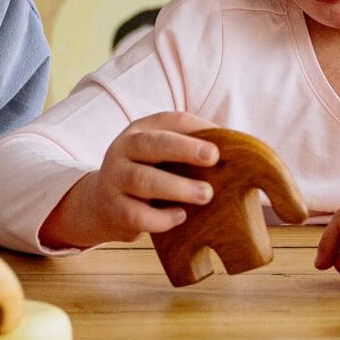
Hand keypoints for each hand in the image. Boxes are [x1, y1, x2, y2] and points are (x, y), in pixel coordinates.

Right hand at [39, 111, 222, 249]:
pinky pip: (137, 214)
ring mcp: (114, 180)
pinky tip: (180, 216)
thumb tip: (241, 153)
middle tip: (214, 157)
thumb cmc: (145, 175)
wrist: (98, 204)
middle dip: (183, 149)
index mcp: (140, 131)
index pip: (169, 120)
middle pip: (150, 144)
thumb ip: (189, 150)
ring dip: (177, 187)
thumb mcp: (159, 156)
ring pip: (142, 180)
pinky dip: (161, 218)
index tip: (222, 141)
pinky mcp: (113, 210)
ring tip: (206, 195)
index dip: (196, 129)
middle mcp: (123, 150)